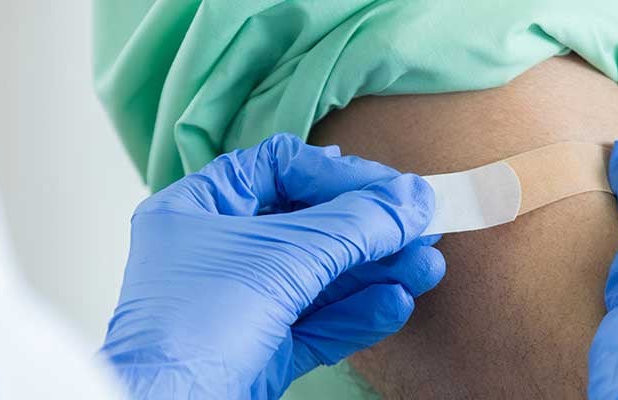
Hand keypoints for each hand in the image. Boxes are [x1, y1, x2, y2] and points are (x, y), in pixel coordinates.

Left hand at [101, 134, 444, 398]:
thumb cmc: (189, 331)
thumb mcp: (282, 258)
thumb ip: (353, 225)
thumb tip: (410, 200)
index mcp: (198, 210)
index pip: (279, 168)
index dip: (340, 176)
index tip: (391, 189)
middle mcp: (217, 253)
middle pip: (309, 224)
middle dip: (370, 230)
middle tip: (422, 228)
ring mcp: (239, 305)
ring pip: (320, 278)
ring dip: (376, 272)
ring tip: (427, 266)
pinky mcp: (259, 352)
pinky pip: (318, 324)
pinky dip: (358, 314)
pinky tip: (396, 303)